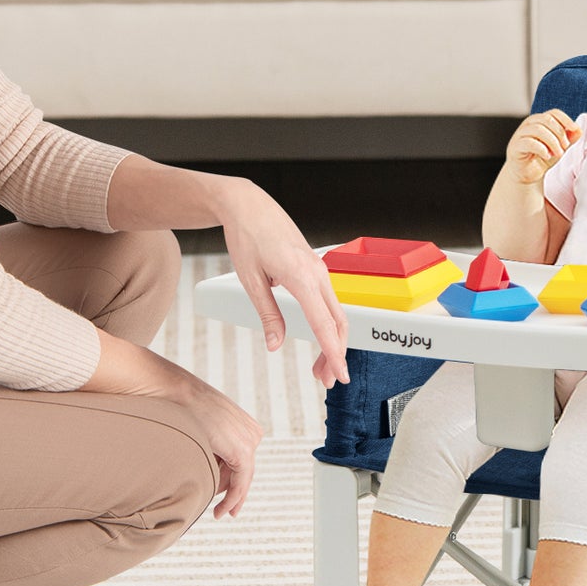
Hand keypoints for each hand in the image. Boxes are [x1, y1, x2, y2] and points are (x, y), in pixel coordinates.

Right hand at [177, 372, 261, 517]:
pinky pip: (241, 482)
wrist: (174, 392)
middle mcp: (251, 431)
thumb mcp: (203, 426)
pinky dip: (233, 498)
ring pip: (242, 478)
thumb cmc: (180, 407)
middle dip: (231, 491)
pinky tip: (222, 510)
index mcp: (245, 424)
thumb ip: (212, 442)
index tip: (226, 499)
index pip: (241, 460)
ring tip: (217, 511)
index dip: (232, 481)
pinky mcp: (242, 451)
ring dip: (228, 495)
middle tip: (222, 512)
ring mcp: (249, 440)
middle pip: (243, 470)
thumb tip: (209, 464)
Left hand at [221, 181, 349, 387]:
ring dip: (332, 341)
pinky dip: (327, 324)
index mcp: (302, 277)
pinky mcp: (314, 268)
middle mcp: (317, 273)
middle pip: (338, 322)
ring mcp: (319, 269)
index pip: (324, 324)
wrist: (248, 205)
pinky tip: (319, 338)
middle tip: (328, 381)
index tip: (340, 375)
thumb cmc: (246, 237)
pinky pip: (328, 301)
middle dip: (336, 353)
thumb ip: (268, 314)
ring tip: (320, 367)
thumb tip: (275, 345)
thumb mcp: (251, 280)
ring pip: (335, 312)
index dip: (333, 353)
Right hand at [506, 110, 581, 185]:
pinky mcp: (515, 147)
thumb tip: (578, 130)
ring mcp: (520, 135)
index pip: (553, 113)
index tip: (574, 129)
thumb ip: (569, 138)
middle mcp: (529, 125)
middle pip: (546, 120)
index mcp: (539, 121)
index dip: (565, 119)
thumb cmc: (541, 158)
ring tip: (557, 154)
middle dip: (560, 133)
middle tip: (565, 147)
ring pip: (538, 129)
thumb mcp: (560, 147)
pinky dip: (541, 149)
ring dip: (552, 142)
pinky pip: (528, 142)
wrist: (528, 174)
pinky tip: (547, 156)